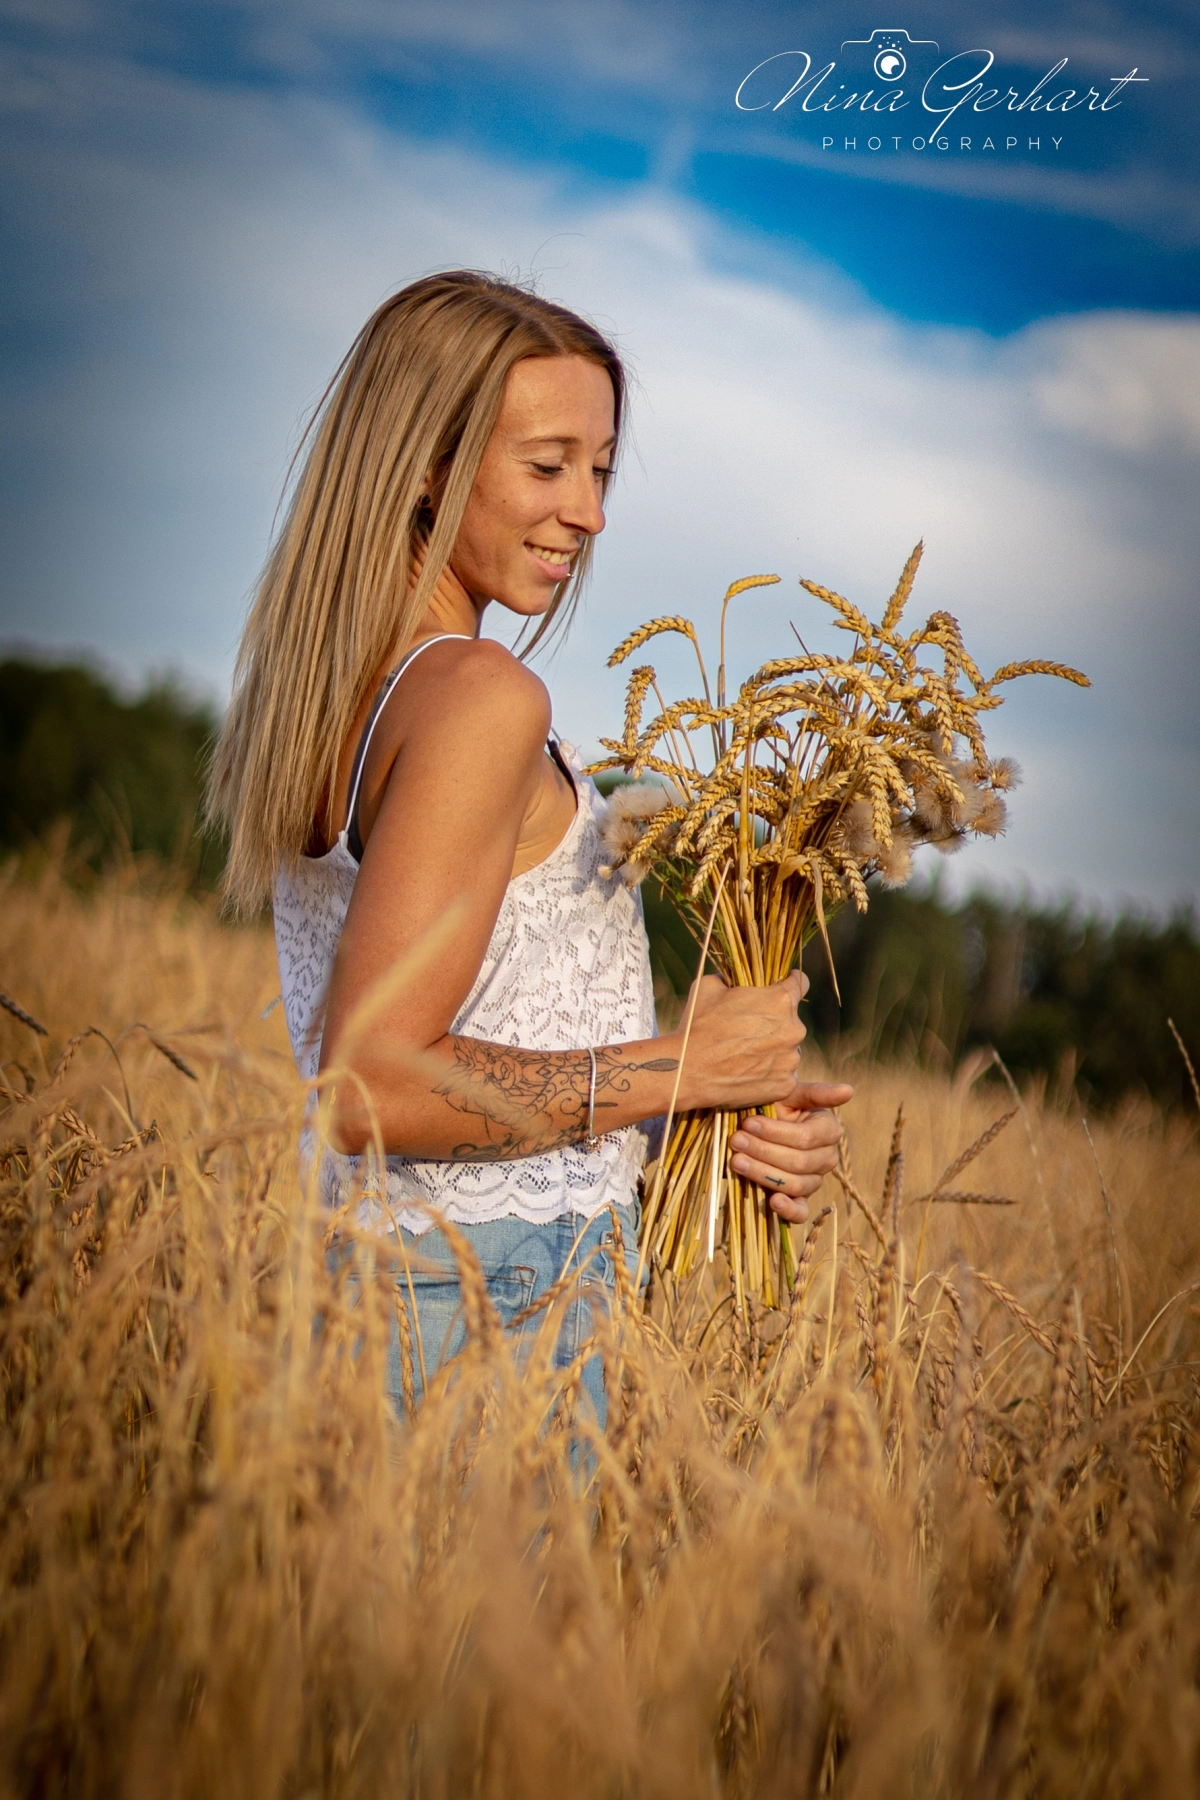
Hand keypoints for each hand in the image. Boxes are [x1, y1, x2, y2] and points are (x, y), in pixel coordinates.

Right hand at [679, 969, 808, 1111]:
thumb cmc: (696, 1025)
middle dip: (774, 1022)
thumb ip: (732, 978)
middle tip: (746, 1030)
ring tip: (742, 1055)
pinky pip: (783, 1075)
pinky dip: (770, 1074)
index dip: (789, 982)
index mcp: (780, 1000)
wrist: (687, 1071)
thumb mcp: (709, 985)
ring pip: (788, 1049)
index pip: (800, 982)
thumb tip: (734, 978)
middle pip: (791, 1020)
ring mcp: (791, 1060)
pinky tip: (752, 1073)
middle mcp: (794, 1029)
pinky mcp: (785, 1086)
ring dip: (772, 1049)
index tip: (783, 986)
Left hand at [728, 1081, 853, 1222]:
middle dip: (763, 1151)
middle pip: (799, 1162)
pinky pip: (800, 1212)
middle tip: (736, 1141)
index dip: (776, 1132)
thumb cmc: (775, 1104)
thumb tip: (849, 1090)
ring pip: (796, 1184)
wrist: (757, 1122)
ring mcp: (814, 1180)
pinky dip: (788, 1210)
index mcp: (829, 1130)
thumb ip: (817, 1092)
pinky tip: (773, 1202)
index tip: (748, 1123)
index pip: (805, 1138)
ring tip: (736, 1161)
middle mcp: (827, 1158)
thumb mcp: (790, 1093)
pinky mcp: (800, 1199)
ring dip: (763, 1174)